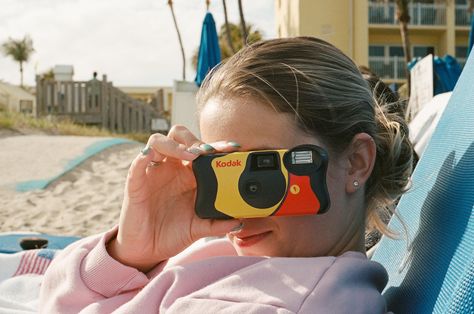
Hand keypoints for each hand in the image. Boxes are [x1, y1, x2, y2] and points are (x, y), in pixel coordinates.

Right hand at [107, 125, 240, 271]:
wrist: (147, 250)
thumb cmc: (172, 233)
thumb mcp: (198, 229)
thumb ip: (216, 224)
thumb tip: (238, 222)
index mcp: (189, 174)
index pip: (202, 149)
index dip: (216, 145)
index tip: (232, 147)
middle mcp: (171, 167)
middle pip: (180, 137)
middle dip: (194, 140)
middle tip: (208, 151)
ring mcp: (153, 172)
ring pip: (158, 142)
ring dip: (175, 145)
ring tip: (190, 156)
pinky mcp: (136, 183)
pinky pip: (137, 164)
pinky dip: (143, 156)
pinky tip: (150, 155)